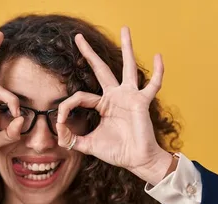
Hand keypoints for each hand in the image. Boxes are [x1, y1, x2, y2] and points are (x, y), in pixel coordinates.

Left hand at [55, 27, 173, 184]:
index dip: (67, 106)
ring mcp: (129, 97)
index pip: (80, 96)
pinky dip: (158, 72)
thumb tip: (58, 133)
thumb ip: (72, 140)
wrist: (136, 160)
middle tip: (78, 37)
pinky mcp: (141, 102)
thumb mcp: (88, 146)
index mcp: (103, 104)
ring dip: (127, 48)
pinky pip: (153, 85)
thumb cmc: (116, 151)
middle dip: (88, 53)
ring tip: (125, 29)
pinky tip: (159, 56)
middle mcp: (115, 96)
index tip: (60, 120)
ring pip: (127, 68)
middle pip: (100, 69)